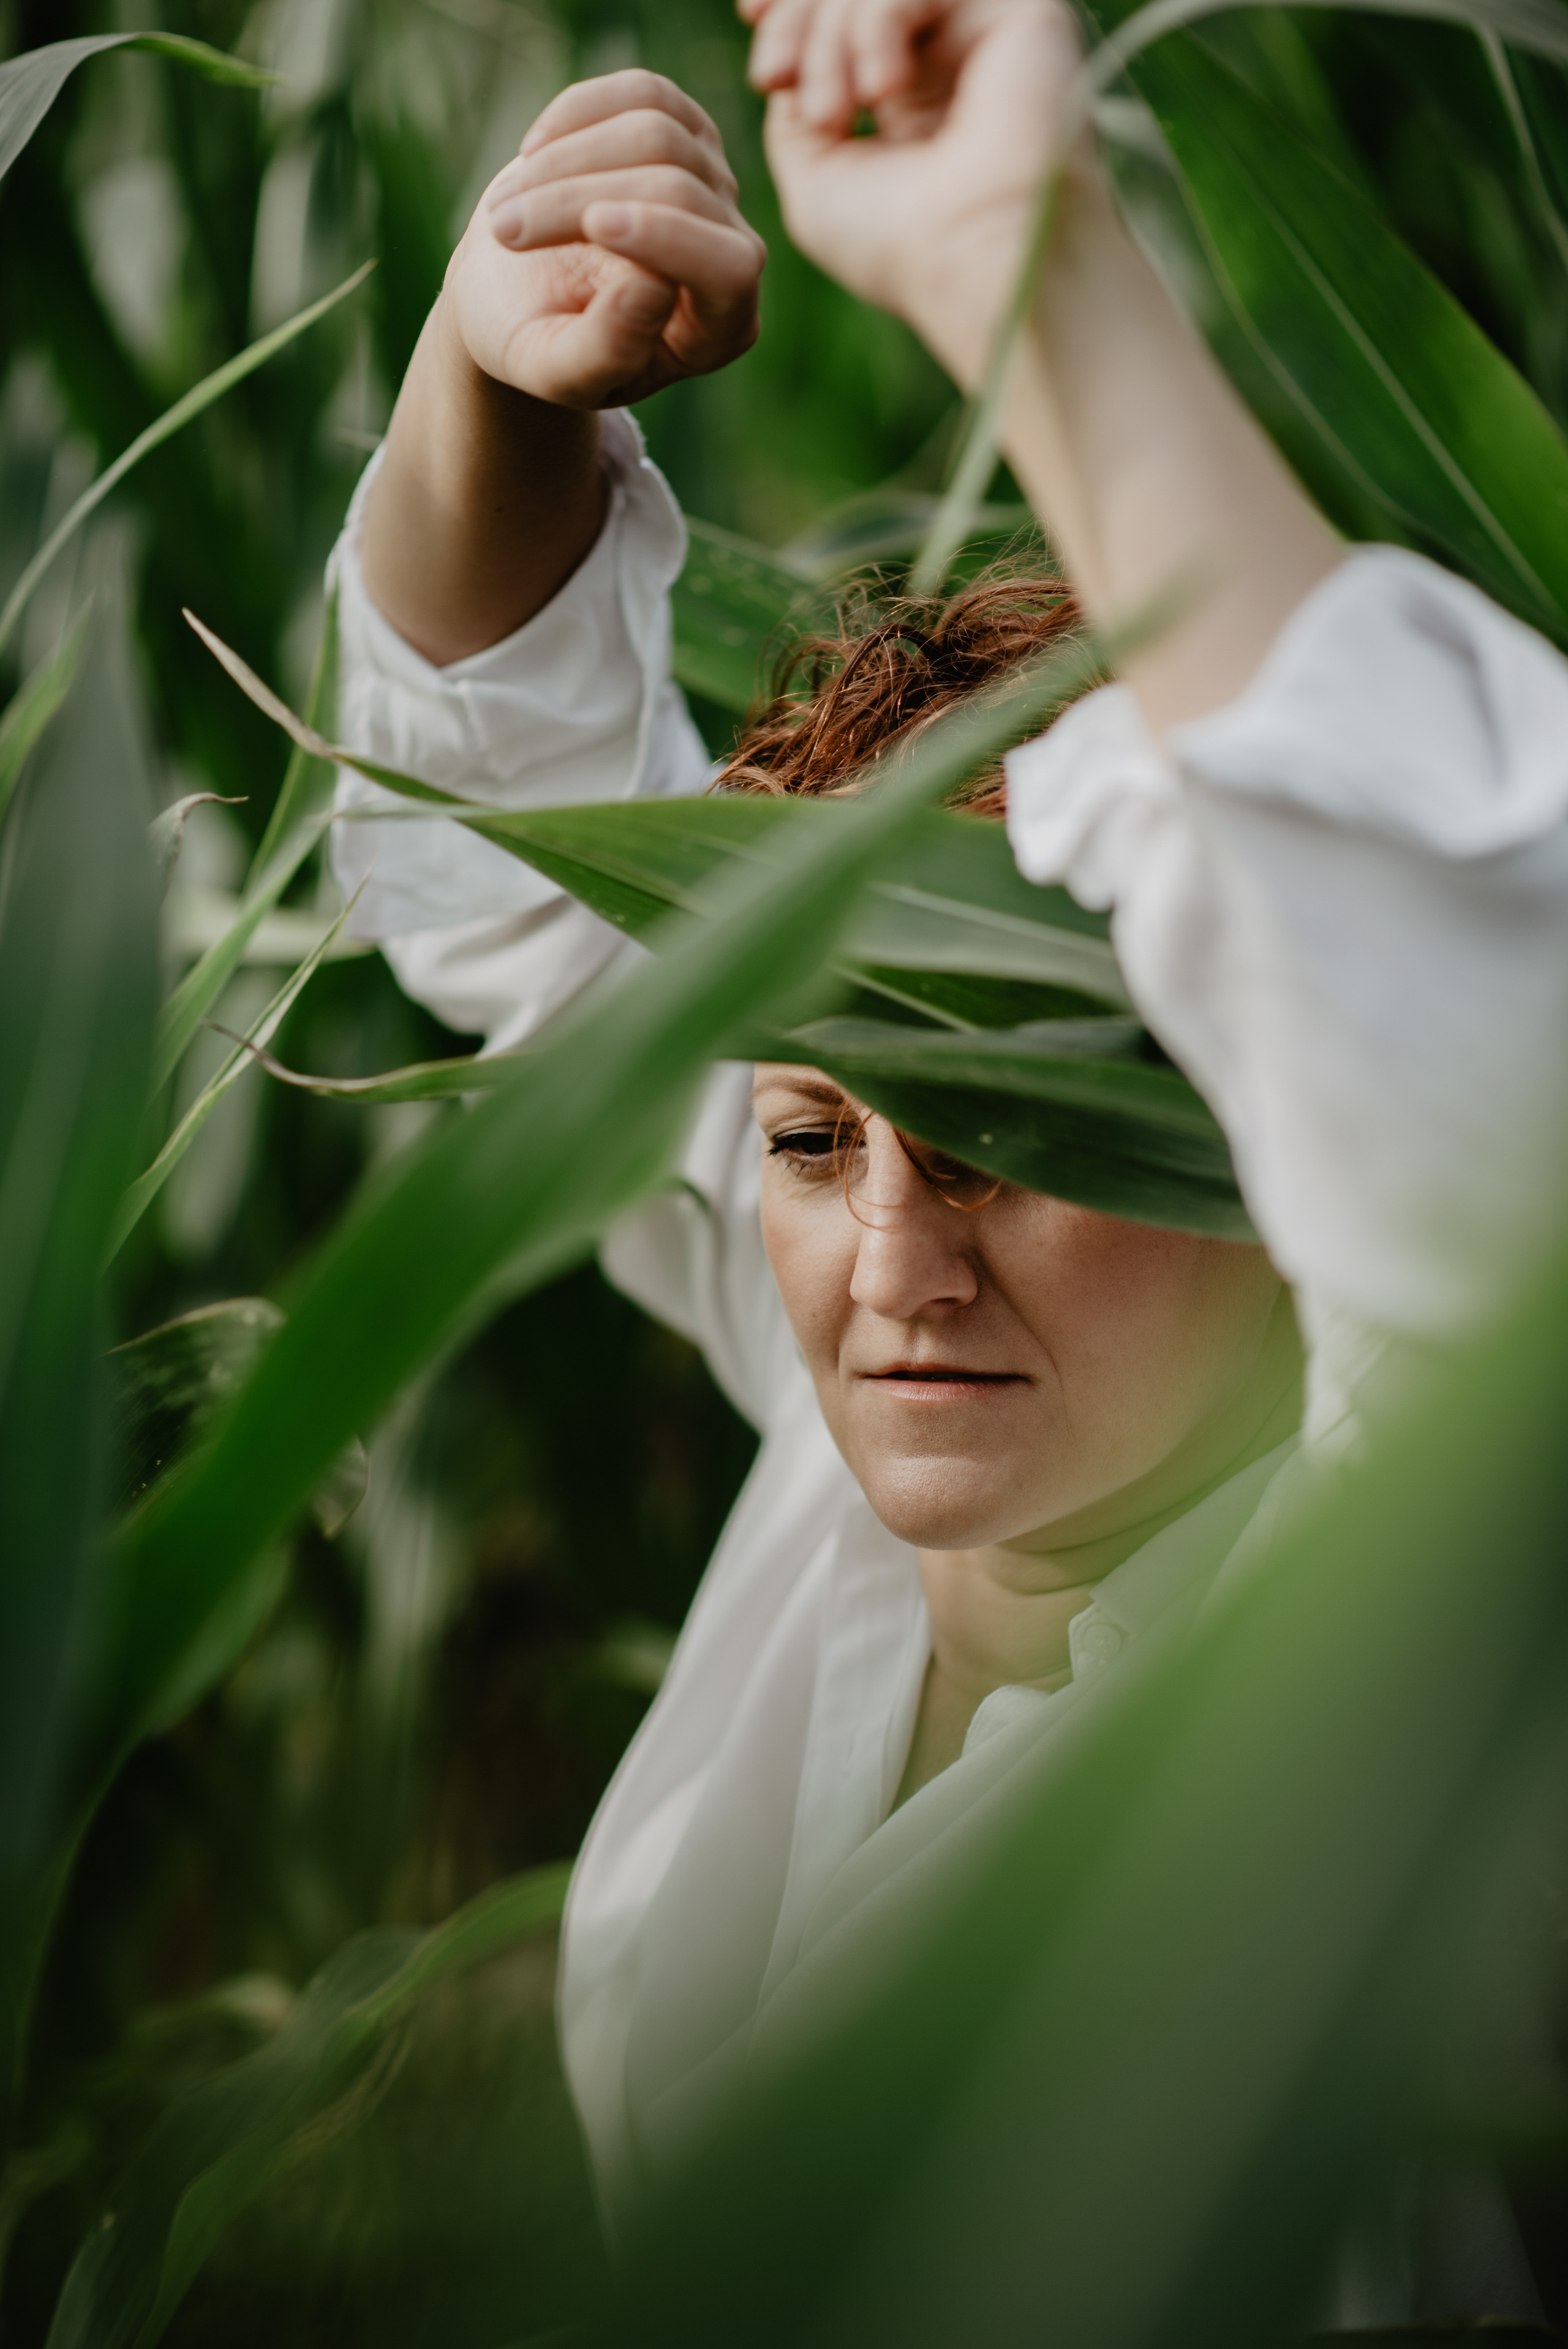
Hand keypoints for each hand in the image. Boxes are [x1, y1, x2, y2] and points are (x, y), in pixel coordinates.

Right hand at [445, 69, 764, 409]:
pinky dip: (576, 113)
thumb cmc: (538, 344)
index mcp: (720, 330)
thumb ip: (606, 352)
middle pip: (679, 189)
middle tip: (505, 230)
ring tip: (506, 208)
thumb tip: (656, 286)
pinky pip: (641, 93)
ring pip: (657, 132)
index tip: (593, 225)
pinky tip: (533, 155)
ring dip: (565, 161)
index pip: (729, 269)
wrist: (516, 297)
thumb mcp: (555, 372)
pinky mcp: (683, 130)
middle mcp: (734, 252)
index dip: (669, 238)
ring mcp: (714, 184)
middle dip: (581, 201)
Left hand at [743, 0, 1080, 386]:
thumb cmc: (898, 247)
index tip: (753, 28)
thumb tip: (793, 59)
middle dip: (799, 16)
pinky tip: (882, 91)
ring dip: (832, 37)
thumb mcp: (814, 179)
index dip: (795, 8)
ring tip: (830, 114)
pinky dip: (878, 24)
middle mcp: (951, 59)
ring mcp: (987, 34)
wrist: (973, 264)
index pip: (847, 16)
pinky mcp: (1024, 13)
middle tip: (774, 76)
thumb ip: (795, 108)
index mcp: (911, 96)